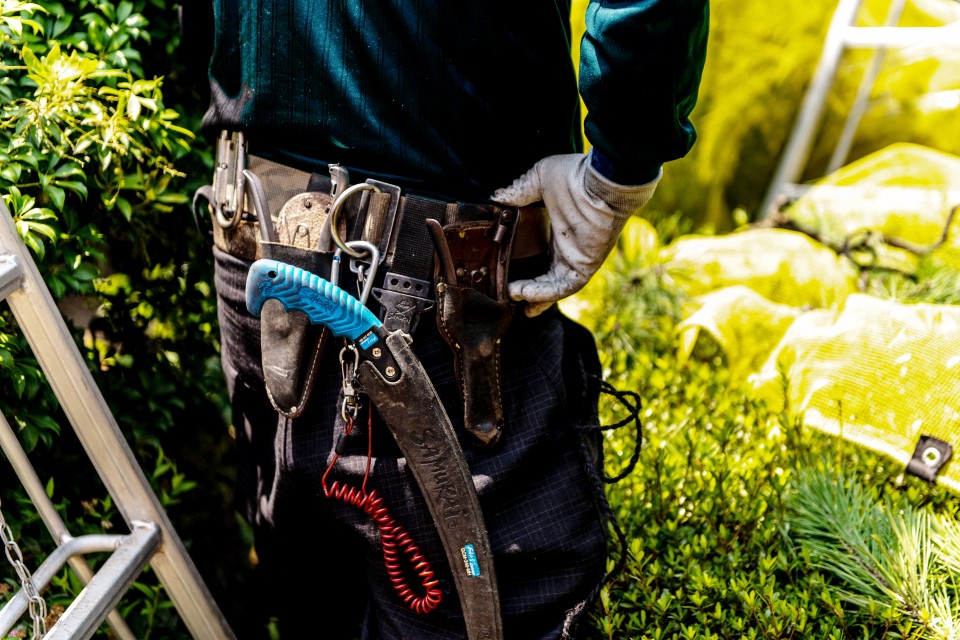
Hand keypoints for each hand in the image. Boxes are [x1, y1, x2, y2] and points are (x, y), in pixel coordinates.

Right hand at [491, 151, 659, 316]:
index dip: (524, 262)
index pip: (540, 254)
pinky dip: (544, 293)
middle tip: (506, 292)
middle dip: (527, 287)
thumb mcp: (539, 180)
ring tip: (510, 295)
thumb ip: (518, 191)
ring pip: (553, 286)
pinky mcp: (585, 267)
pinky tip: (523, 293)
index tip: (505, 267)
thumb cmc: (575, 177)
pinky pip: (564, 287)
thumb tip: (497, 197)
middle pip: (546, 275)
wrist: (601, 183)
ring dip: (532, 293)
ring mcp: (578, 259)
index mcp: (559, 230)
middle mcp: (569, 248)